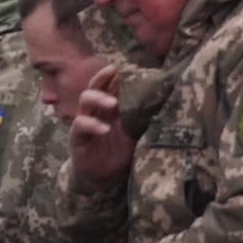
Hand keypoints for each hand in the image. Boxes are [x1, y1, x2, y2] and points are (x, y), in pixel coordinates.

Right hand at [69, 66, 135, 186]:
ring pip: (85, 102)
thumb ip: (143, 116)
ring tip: (112, 103)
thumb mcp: (136, 132)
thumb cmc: (121, 153)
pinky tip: (104, 129)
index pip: (111, 86)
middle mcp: (96, 112)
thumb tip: (165, 98)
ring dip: (98, 99)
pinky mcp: (77, 138)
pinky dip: (92, 125)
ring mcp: (85, 123)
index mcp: (110, 109)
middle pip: (95, 87)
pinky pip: (80, 126)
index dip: (116, 75)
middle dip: (103, 78)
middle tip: (114, 72)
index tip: (128, 64)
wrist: (104, 178)